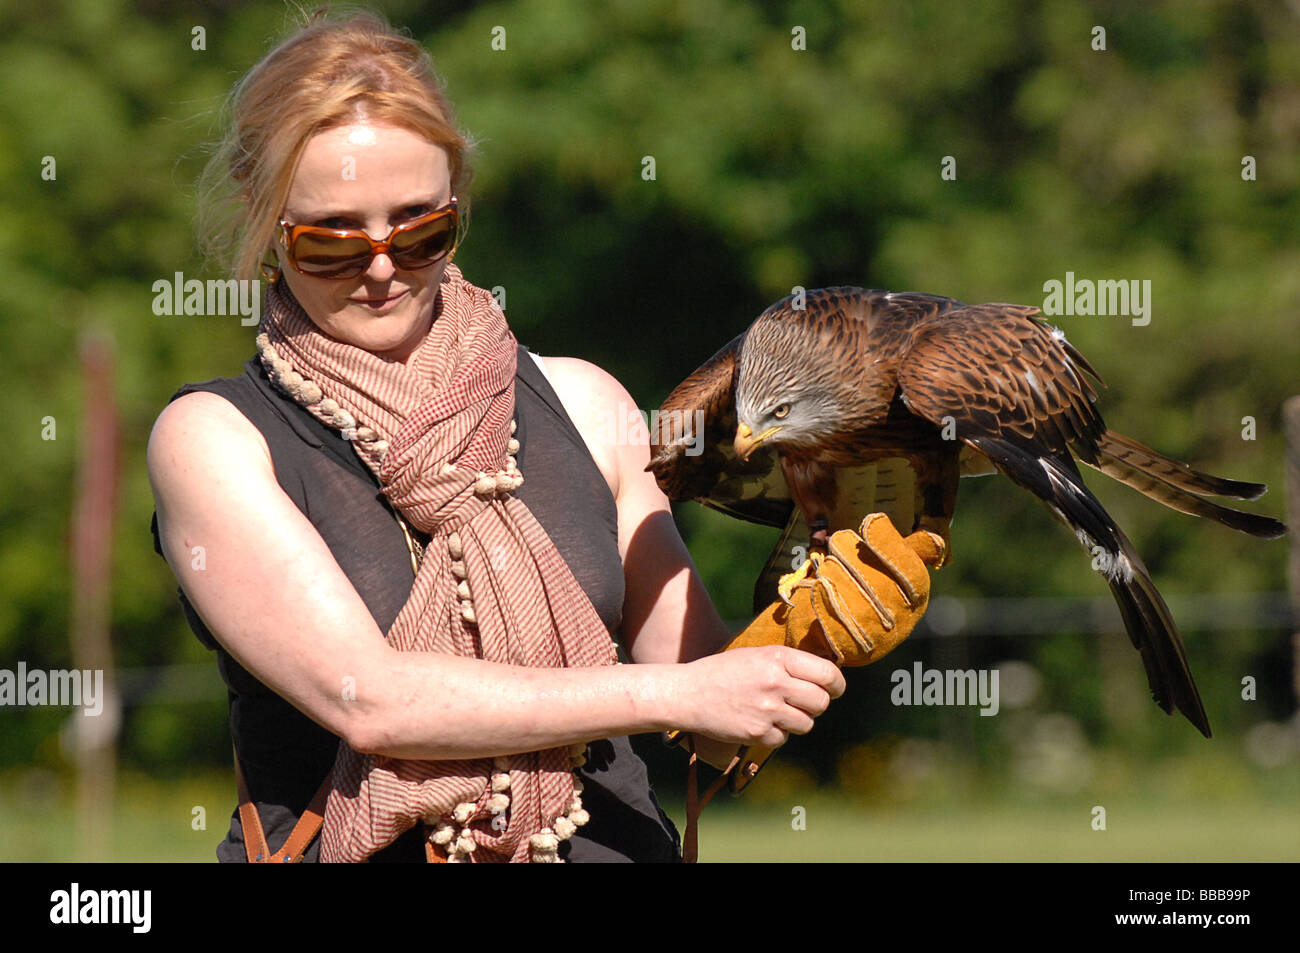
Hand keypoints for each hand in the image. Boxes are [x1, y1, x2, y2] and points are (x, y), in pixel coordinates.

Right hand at [671, 513, 943, 788]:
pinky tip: (757, 722)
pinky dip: (774, 734)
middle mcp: (776, 683)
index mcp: (777, 658)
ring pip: (805, 724)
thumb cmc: (722, 672)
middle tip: (801, 703)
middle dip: (815, 705)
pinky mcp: (757, 733)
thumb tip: (824, 676)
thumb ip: (787, 663)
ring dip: (795, 721)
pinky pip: (783, 739)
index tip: (835, 689)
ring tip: (774, 712)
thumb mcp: (755, 655)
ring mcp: (767, 710)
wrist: (687, 694)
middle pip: (821, 702)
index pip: (827, 674)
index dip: (836, 684)